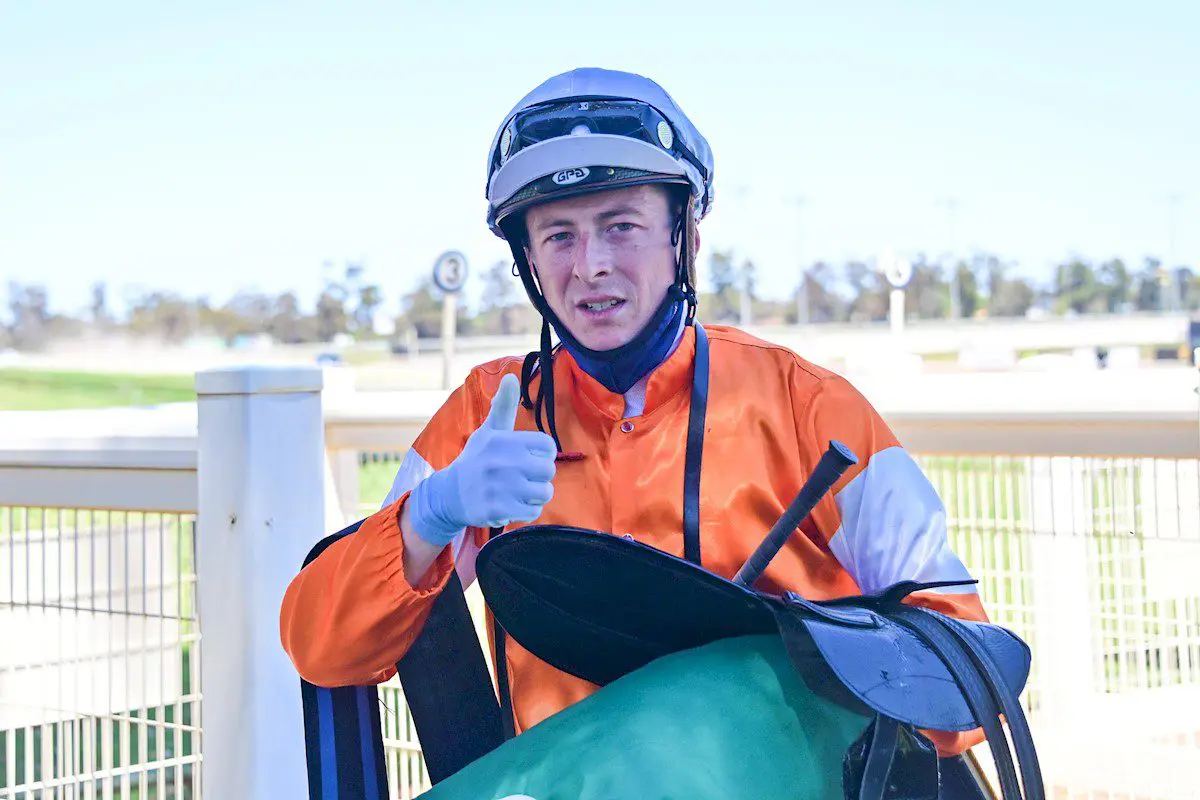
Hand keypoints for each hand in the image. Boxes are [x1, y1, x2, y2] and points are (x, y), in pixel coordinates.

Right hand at [408, 374, 556, 544]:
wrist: (450, 494)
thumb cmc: (477, 458)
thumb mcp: (489, 431)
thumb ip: (504, 405)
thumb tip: (511, 377)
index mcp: (504, 440)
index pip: (548, 446)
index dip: (541, 453)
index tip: (526, 456)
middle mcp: (502, 462)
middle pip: (548, 470)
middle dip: (539, 476)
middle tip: (522, 476)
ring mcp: (500, 487)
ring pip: (544, 492)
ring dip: (534, 494)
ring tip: (516, 490)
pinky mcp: (498, 510)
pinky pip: (533, 512)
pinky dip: (526, 510)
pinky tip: (510, 503)